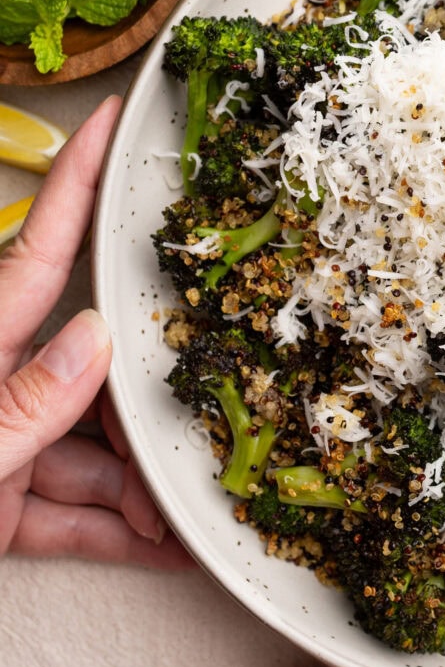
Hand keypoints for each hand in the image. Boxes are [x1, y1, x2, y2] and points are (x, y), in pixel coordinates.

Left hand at [0, 94, 189, 567]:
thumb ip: (24, 403)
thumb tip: (95, 338)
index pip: (39, 248)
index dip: (77, 178)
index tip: (112, 119)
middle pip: (93, 371)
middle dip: (149, 411)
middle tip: (198, 430)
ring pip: (91, 451)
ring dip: (139, 490)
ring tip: (181, 515)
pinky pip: (69, 513)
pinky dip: (114, 533)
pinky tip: (163, 547)